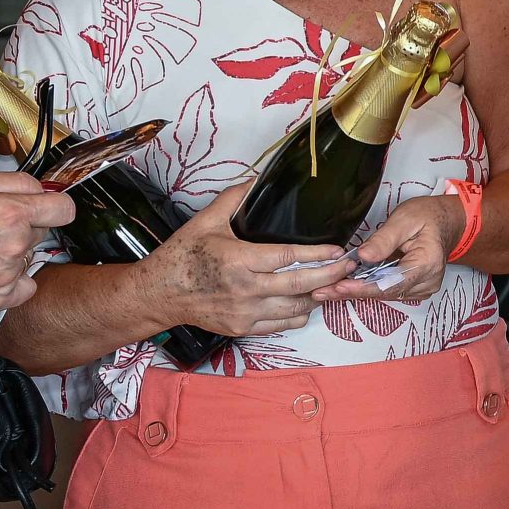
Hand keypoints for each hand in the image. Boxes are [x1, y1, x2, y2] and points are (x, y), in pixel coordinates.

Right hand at [0, 174, 75, 314]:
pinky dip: (13, 281)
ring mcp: (8, 272)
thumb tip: (39, 187)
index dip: (55, 206)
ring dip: (14, 252)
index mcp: (12, 213)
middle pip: (42, 231)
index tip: (49, 208)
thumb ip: (12, 182)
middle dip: (25, 226)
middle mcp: (15, 243)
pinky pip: (25, 287)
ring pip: (30, 256)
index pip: (64, 209)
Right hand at [144, 179, 353, 336]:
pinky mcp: (242, 328)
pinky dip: (299, 313)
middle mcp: (244, 290)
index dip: (318, 254)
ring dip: (319, 295)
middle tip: (350, 266)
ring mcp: (244, 313)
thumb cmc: (182, 256)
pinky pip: (283, 325)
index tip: (339, 249)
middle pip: (300, 285)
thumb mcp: (205, 221)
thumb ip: (234, 198)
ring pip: (296, 308)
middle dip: (332, 275)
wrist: (158, 294)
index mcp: (238, 261)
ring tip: (334, 282)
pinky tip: (307, 300)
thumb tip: (259, 179)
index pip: (288, 258)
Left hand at [314, 193, 463, 305]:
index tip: (337, 286)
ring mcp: (423, 288)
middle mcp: (427, 281)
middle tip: (320, 292)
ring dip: (356, 292)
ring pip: (384, 295)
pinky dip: (367, 289)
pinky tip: (346, 286)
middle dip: (351, 292)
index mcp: (427, 263)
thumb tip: (362, 257)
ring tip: (327, 290)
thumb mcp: (404, 219)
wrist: (447, 222)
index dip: (362, 287)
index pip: (390, 282)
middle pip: (384, 292)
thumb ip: (384, 239)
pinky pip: (388, 291)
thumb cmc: (427, 216)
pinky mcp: (416, 289)